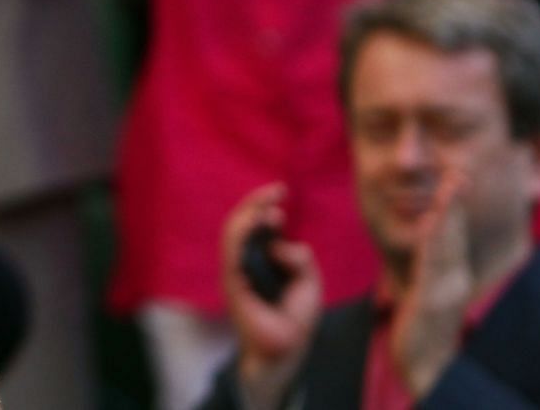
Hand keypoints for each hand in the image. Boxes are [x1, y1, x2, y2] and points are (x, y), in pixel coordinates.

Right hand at [223, 184, 323, 409]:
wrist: (287, 349)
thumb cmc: (295, 315)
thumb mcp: (308, 280)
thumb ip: (299, 258)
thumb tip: (281, 244)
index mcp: (259, 257)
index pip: (253, 222)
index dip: (262, 203)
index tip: (281, 190)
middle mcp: (243, 260)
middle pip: (239, 222)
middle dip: (255, 203)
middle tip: (277, 192)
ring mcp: (234, 271)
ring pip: (231, 233)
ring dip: (249, 215)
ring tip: (269, 208)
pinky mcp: (232, 285)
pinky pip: (231, 254)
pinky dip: (242, 236)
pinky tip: (259, 224)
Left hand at [390, 170, 474, 397]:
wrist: (425, 363)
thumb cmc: (423, 322)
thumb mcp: (427, 285)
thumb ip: (431, 260)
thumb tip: (429, 230)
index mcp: (452, 270)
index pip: (453, 231)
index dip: (454, 203)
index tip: (457, 173)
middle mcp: (455, 276)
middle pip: (455, 232)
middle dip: (456, 200)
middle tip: (460, 170)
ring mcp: (447, 289)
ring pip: (447, 245)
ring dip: (449, 214)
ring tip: (451, 186)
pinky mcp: (433, 302)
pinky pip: (432, 268)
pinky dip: (434, 245)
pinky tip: (433, 225)